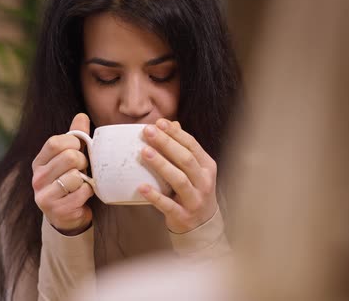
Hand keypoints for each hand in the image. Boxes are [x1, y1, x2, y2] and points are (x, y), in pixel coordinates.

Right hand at [32, 113, 93, 234]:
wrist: (67, 216)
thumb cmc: (70, 182)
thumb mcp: (71, 158)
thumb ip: (75, 137)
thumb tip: (81, 116)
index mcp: (39, 162)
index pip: (55, 142)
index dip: (73, 142)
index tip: (79, 149)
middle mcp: (37, 178)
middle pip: (69, 157)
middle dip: (83, 161)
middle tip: (83, 169)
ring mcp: (44, 196)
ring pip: (75, 176)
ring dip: (85, 179)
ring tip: (81, 184)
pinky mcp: (56, 210)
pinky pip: (81, 192)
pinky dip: (88, 192)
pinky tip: (83, 195)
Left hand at [139, 119, 218, 233]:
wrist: (202, 225)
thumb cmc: (194, 191)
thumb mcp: (195, 170)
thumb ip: (184, 148)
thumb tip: (170, 123)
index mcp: (207, 167)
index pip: (192, 145)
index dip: (176, 133)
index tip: (159, 123)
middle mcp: (204, 182)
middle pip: (185, 159)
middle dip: (166, 143)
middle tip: (148, 131)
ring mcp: (194, 200)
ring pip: (179, 179)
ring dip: (161, 165)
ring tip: (144, 152)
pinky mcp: (183, 215)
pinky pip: (168, 205)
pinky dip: (155, 196)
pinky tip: (142, 187)